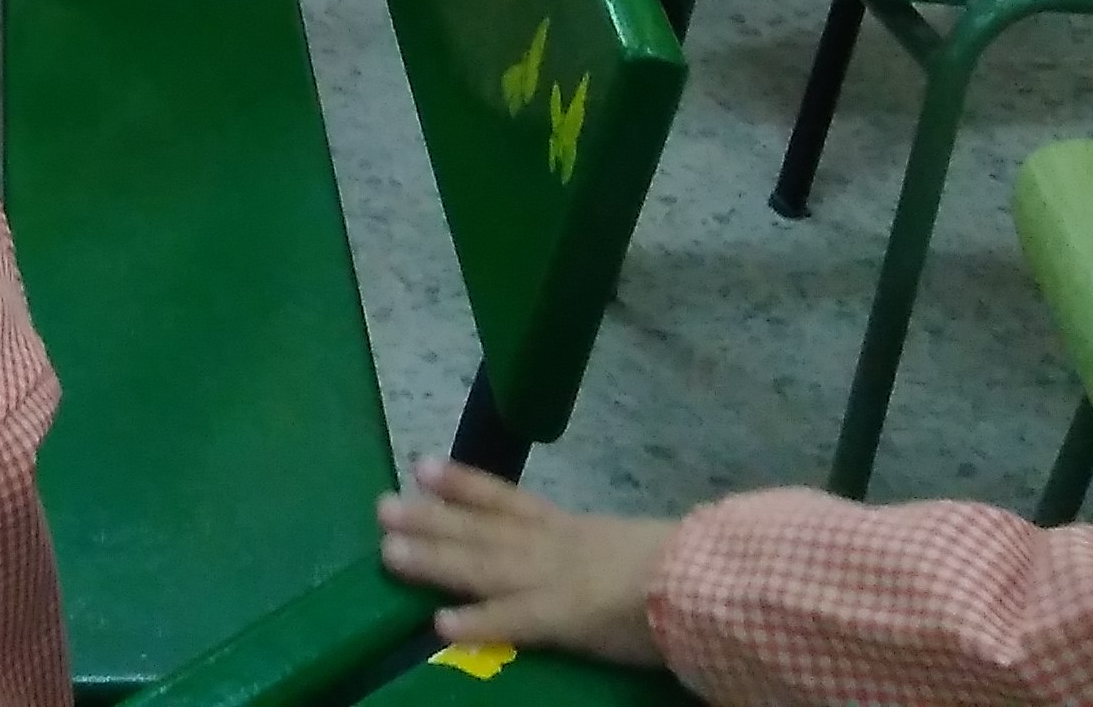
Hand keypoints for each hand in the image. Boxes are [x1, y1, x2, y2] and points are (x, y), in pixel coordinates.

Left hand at [375, 459, 675, 670]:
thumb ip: (609, 547)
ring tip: (388, 553)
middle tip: (381, 507)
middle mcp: (555, 545)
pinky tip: (440, 625)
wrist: (711, 578)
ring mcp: (555, 578)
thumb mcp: (637, 544)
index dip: (464, 485)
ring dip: (434, 560)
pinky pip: (516, 621)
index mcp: (574, 528)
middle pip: (481, 529)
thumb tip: (602, 554)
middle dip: (430, 519)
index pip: (508, 500)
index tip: (423, 467)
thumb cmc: (689, 564)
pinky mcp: (567, 617)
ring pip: (483, 565)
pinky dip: (479, 623)